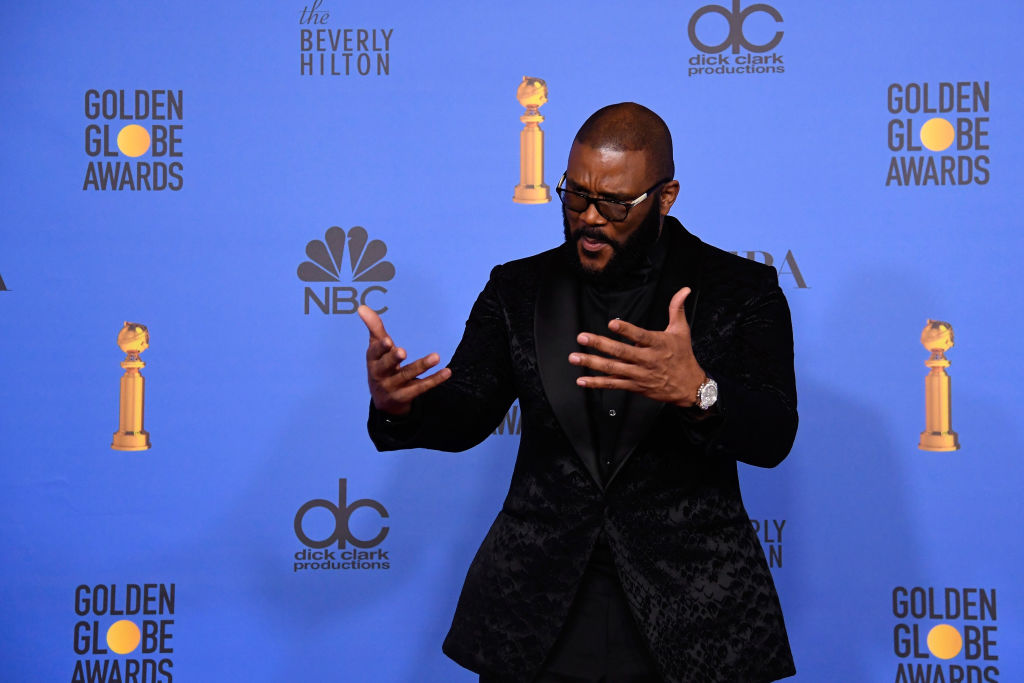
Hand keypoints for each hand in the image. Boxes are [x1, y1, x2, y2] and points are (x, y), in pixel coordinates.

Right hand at [357, 305, 450, 415]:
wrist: (384, 400)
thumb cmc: (381, 366)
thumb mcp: (376, 349)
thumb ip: (374, 328)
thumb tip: (362, 307)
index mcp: (373, 361)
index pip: (374, 353)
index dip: (380, 348)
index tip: (387, 341)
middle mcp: (380, 375)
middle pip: (386, 366)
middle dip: (393, 358)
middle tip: (402, 351)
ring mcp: (393, 387)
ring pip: (407, 376)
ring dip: (421, 366)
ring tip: (436, 357)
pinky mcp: (406, 396)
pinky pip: (421, 387)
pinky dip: (434, 380)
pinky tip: (446, 372)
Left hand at [568, 287, 705, 407]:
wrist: (689, 387)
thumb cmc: (683, 356)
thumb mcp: (682, 331)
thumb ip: (677, 309)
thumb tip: (684, 290)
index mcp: (658, 344)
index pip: (640, 336)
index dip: (626, 330)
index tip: (612, 322)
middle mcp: (647, 360)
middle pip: (621, 352)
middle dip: (599, 345)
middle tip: (582, 337)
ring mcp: (639, 375)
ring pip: (613, 369)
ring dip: (592, 363)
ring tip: (574, 358)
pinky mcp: (634, 386)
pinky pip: (613, 385)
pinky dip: (597, 383)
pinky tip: (582, 380)